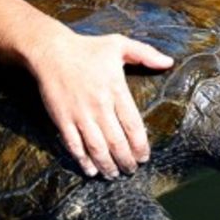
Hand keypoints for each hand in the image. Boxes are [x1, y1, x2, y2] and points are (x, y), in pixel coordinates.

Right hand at [31, 30, 172, 178]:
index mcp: (116, 89)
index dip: (140, 146)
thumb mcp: (119, 45)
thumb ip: (145, 54)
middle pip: (117, 142)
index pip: (133, 126)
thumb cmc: (87, 48)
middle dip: (126, 161)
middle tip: (131, 170)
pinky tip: (91, 170)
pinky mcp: (63, 119)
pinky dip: (83, 160)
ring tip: (114, 174)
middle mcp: (99, 105)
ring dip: (107, 165)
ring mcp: (80, 114)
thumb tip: (169, 62)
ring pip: (97, 148)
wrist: (51, 51)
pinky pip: (75, 145)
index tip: (144, 157)